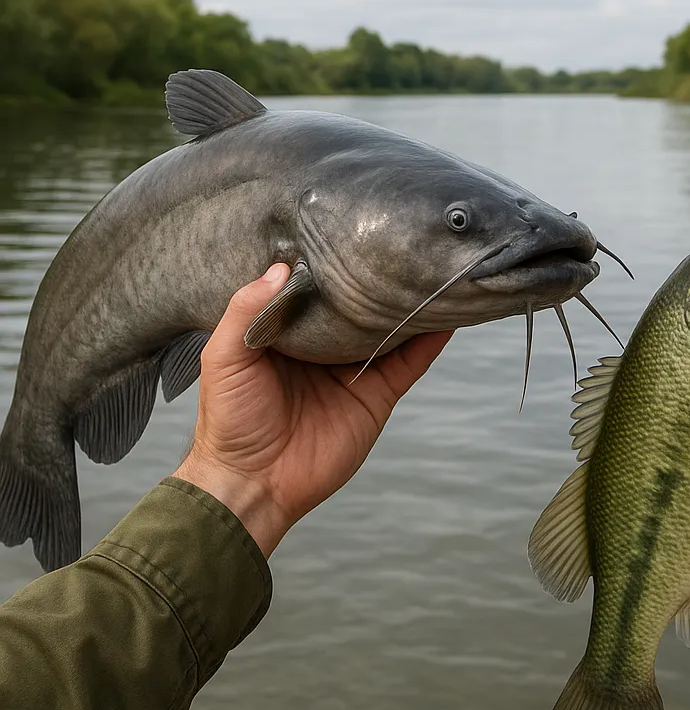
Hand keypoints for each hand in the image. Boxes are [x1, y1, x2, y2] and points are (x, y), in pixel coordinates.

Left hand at [174, 263, 452, 556]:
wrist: (253, 483)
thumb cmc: (229, 420)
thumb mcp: (224, 357)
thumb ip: (247, 310)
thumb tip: (282, 267)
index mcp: (287, 330)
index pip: (315, 287)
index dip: (330, 261)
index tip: (349, 226)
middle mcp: (324, 345)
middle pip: (358, 304)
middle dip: (378, 277)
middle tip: (402, 240)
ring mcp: (354, 369)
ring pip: (390, 328)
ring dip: (410, 303)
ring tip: (434, 268)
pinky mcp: (377, 395)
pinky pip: (409, 363)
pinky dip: (429, 340)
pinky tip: (446, 315)